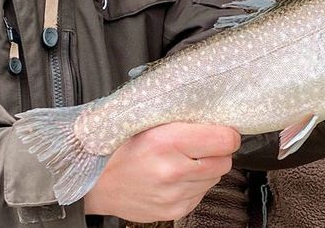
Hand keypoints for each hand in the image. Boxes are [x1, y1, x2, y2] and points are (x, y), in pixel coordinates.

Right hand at [82, 122, 239, 220]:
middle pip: (224, 160)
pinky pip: (202, 193)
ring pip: (215, 177)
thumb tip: (215, 114)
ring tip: (183, 159)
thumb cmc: (119, 147)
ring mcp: (175, 194)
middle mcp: (173, 170)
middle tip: (200, 144)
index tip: (222, 130)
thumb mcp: (147, 120)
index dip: (227, 133)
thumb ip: (182, 116)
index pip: (225, 140)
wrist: (97, 183)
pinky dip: (194, 183)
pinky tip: (176, 175)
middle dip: (217, 151)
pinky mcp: (175, 210)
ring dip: (206, 168)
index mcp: (167, 141)